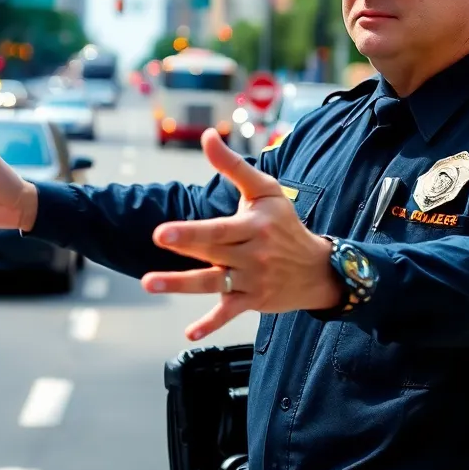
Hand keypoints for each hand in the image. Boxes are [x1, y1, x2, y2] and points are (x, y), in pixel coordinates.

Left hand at [141, 128, 342, 340]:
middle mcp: (252, 254)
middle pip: (212, 252)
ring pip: (212, 283)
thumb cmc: (286, 224)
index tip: (162, 232)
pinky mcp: (252, 301)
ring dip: (181, 284)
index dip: (191, 231)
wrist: (319, 269)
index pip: (218, 229)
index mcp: (254, 226)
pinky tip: (190, 333)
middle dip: (184, 247)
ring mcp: (251, 280)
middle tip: (156, 241)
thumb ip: (233, 165)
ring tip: (149, 282)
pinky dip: (210, 324)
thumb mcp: (266, 190)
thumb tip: (207, 136)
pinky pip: (228, 313)